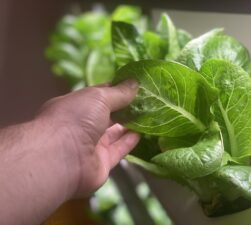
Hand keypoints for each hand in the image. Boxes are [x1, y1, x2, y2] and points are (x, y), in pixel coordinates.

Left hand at [37, 80, 139, 197]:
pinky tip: (142, 133)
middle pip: (108, 114)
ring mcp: (91, 145)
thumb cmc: (76, 118)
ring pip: (114, 133)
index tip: (135, 84)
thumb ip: (119, 92)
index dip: (117, 89)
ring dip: (129, 124)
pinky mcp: (101, 163)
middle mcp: (82, 125)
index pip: (99, 95)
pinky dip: (129, 141)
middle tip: (146, 100)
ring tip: (148, 114)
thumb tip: (135, 83)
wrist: (62, 158)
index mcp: (76, 106)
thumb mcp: (98, 97)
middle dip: (125, 107)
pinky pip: (118, 150)